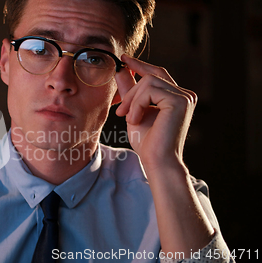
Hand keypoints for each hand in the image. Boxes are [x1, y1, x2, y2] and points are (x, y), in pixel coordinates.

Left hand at [115, 54, 197, 171]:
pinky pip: (149, 90)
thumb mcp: (134, 112)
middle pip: (151, 75)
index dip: (140, 65)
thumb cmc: (147, 142)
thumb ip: (130, 91)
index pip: (157, 73)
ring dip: (132, 100)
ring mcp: (184, 97)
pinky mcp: (179, 101)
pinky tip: (135, 120)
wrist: (157, 161)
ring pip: (148, 82)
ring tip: (129, 119)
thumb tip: (121, 70)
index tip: (123, 59)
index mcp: (176, 97)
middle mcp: (184, 94)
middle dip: (131, 90)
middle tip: (120, 110)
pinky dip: (137, 105)